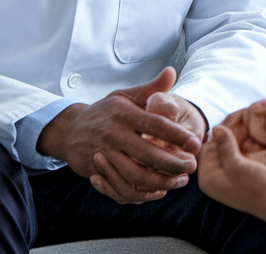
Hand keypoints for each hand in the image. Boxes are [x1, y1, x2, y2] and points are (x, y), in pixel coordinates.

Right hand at [38, 68, 201, 204]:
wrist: (69, 129)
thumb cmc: (105, 112)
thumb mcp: (125, 96)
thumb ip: (150, 89)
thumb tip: (171, 72)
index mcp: (123, 113)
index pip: (155, 124)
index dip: (177, 135)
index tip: (196, 143)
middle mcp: (113, 133)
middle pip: (148, 153)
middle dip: (174, 163)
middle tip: (192, 166)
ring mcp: (104, 154)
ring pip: (136, 174)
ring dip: (161, 181)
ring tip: (180, 180)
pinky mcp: (97, 171)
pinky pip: (122, 187)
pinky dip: (143, 192)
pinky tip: (160, 190)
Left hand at [198, 125, 265, 223]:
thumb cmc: (257, 186)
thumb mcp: (237, 165)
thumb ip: (225, 146)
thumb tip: (216, 129)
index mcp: (207, 178)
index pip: (207, 147)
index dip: (219, 132)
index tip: (233, 119)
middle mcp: (214, 179)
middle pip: (217, 148)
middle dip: (228, 134)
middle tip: (242, 118)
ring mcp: (226, 179)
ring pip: (228, 150)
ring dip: (237, 138)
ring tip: (249, 126)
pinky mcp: (238, 177)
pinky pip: (237, 156)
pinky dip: (243, 146)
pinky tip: (254, 138)